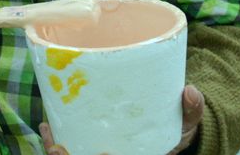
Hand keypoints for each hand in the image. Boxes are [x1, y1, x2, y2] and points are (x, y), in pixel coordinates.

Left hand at [37, 85, 202, 154]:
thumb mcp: (186, 124)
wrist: (167, 132)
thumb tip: (191, 91)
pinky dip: (56, 140)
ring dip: (58, 152)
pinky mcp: (90, 143)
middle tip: (58, 149)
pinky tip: (48, 127)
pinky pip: (70, 148)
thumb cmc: (174, 129)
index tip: (101, 154)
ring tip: (50, 137)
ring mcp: (100, 153)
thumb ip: (191, 110)